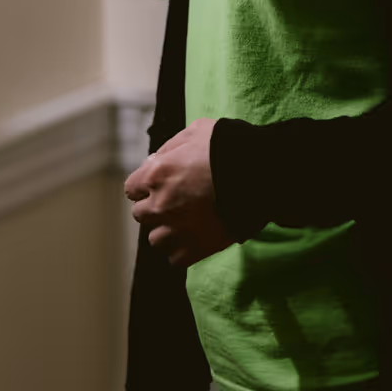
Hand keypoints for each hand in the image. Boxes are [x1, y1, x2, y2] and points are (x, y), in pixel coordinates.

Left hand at [124, 118, 232, 267]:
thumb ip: (170, 147)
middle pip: (141, 214)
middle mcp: (160, 205)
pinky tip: (193, 239)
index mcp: (156, 175)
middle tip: (175, 201)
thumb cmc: (228, 147)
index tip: (160, 183)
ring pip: (155, 239)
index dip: (146, 185)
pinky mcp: (196, 248)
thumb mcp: (196, 131)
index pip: (132, 188)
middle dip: (155, 207)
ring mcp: (177, 230)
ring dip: (166, 231)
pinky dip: (181, 251)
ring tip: (183, 223)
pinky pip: (175, 259)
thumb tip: (154, 160)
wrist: (260, 174)